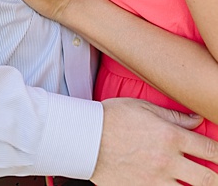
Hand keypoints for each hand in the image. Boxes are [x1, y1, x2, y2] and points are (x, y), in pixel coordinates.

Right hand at [92, 98, 217, 184]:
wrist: (82, 137)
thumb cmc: (109, 118)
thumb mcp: (141, 107)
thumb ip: (172, 115)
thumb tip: (196, 119)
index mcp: (170, 136)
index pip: (210, 148)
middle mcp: (167, 160)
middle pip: (208, 178)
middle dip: (217, 177)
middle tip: (215, 176)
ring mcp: (155, 178)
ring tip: (196, 183)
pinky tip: (171, 185)